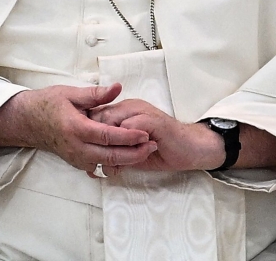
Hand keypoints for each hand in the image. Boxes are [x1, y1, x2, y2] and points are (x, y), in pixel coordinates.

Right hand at [0, 83, 157, 175]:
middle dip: (134, 153)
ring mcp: (75, 158)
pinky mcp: (76, 162)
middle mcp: (76, 147)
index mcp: (76, 128)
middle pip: (110, 156)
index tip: (145, 133)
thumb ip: (96, 94)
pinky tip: (128, 158)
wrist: (27, 121)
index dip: (128, 136)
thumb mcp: (70, 93)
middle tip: (153, 145)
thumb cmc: (48, 104)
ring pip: (106, 165)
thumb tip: (117, 87)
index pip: (108, 136)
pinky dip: (114, 165)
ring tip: (146, 152)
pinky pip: (98, 167)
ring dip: (127, 160)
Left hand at [90, 99, 223, 172]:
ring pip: (112, 122)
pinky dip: (124, 145)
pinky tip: (126, 160)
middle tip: (95, 164)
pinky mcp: (151, 120)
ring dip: (109, 145)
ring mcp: (141, 112)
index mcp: (124, 111)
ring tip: (109, 165)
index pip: (97, 117)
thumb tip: (94, 168)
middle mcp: (130, 107)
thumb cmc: (160, 151)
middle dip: (95, 142)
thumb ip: (115, 153)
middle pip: (100, 118)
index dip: (90, 136)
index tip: (85, 157)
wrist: (189, 149)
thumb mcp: (132, 153)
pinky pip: (129, 128)